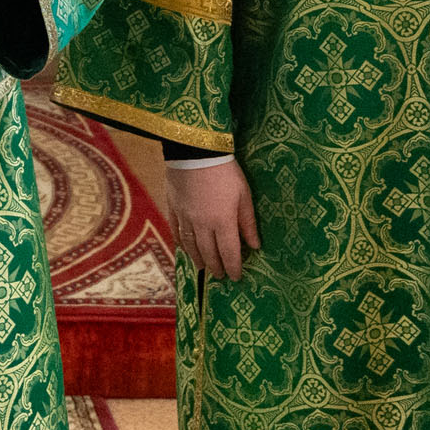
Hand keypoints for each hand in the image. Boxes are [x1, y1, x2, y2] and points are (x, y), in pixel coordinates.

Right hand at [163, 159, 259, 280]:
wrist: (195, 152)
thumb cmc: (225, 172)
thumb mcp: (243, 195)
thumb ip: (248, 222)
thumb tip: (255, 245)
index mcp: (222, 222)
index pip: (229, 252)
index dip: (233, 267)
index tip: (236, 277)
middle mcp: (202, 225)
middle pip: (209, 253)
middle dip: (216, 267)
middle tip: (220, 276)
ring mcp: (185, 217)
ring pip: (191, 246)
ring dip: (198, 259)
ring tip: (204, 268)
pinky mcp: (173, 208)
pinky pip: (176, 231)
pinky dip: (181, 243)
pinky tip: (184, 249)